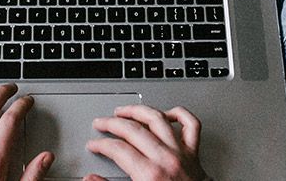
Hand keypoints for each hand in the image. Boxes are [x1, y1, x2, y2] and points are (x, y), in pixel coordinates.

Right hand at [84, 105, 207, 180]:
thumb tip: (91, 179)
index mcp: (149, 175)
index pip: (118, 149)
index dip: (101, 144)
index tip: (94, 144)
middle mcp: (166, 159)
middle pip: (133, 130)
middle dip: (112, 123)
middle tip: (101, 123)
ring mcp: (181, 153)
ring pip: (158, 119)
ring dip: (138, 111)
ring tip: (124, 111)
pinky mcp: (194, 152)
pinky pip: (191, 124)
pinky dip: (179, 114)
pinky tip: (166, 113)